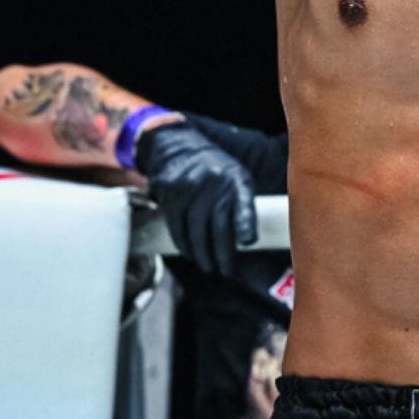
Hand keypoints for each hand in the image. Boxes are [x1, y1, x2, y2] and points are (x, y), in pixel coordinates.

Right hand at [135, 120, 258, 275]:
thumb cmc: (218, 171)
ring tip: (210, 266)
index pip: (244, 203)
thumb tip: (247, 241)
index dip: (246, 223)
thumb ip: (242, 204)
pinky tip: (192, 254)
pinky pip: (177, 227)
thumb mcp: (238, 178)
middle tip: (227, 270)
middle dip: (222, 253)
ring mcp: (189, 189)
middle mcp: (214, 183)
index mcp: (237, 179)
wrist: (180, 147)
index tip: (248, 241)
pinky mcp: (170, 196)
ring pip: (195, 231)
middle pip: (217, 226)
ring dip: (203, 254)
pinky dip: (184, 245)